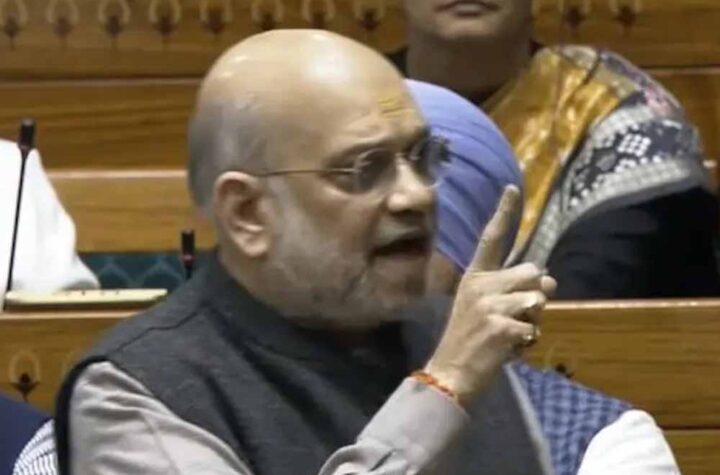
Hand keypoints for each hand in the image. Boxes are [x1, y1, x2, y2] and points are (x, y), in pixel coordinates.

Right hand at [425, 186, 556, 404]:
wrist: (451, 371)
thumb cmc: (470, 339)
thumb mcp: (483, 308)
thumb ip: (513, 290)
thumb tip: (550, 279)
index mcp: (474, 277)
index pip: (491, 239)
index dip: (503, 213)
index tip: (512, 187)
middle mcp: (480, 285)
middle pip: (533, 272)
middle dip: (535, 294)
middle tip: (515, 316)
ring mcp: (489, 305)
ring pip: (538, 300)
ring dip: (533, 321)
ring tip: (510, 334)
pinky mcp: (500, 326)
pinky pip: (535, 328)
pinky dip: (528, 342)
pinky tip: (508, 349)